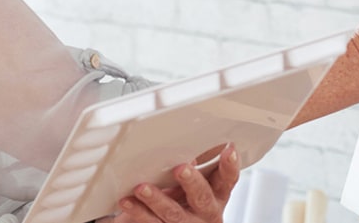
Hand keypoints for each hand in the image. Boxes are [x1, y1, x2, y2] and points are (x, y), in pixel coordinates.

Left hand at [113, 145, 238, 222]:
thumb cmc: (188, 198)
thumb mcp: (199, 181)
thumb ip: (196, 165)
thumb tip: (185, 143)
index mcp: (218, 194)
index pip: (228, 179)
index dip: (230, 165)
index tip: (229, 150)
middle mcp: (206, 211)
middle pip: (202, 197)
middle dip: (191, 182)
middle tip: (181, 168)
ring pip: (174, 213)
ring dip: (157, 199)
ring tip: (142, 188)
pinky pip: (152, 222)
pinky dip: (138, 211)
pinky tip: (128, 201)